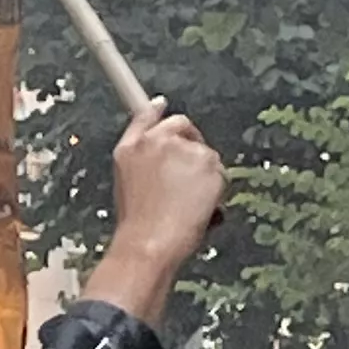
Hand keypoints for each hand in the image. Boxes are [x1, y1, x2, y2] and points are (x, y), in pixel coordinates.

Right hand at [110, 105, 224, 270]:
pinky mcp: (207, 162)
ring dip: (203, 175)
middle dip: (190, 145)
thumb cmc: (139, 225)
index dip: (155, 110)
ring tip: (187, 204)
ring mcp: (183, 149)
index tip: (160, 105)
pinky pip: (220, 173)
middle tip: (188, 178)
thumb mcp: (128, 187)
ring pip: (205, 154)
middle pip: (182, 126)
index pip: (144, 115)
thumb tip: (158, 147)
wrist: (149, 244)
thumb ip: (144, 160)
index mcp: (131, 148)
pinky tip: (200, 208)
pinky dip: (217, 189)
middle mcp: (155, 141)